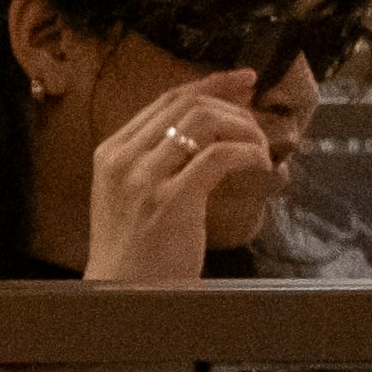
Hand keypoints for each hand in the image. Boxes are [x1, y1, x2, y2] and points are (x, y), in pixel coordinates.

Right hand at [84, 71, 276, 281]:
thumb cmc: (133, 249)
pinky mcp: (171, 200)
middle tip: (260, 110)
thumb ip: (156, 162)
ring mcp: (144, 178)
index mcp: (111, 152)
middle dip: (231, 100)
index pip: (165, 100)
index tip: (240, 79)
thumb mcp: (132, 194)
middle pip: (186, 104)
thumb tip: (207, 134)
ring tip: (259, 146)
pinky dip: (247, 153)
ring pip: (204, 121)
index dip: (208, 83)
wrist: (121, 292)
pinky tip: (260, 165)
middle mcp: (123, 158)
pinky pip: (219, 156)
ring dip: (242, 127)